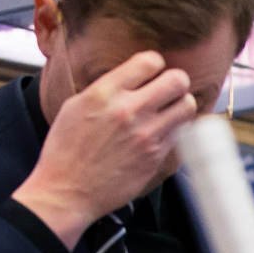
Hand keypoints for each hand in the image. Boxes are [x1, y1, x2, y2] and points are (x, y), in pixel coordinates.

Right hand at [12, 51, 197, 247]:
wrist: (68, 191)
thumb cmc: (66, 151)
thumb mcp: (75, 107)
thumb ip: (106, 89)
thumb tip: (131, 78)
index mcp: (105, 93)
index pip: (149, 61)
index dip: (154, 64)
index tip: (152, 72)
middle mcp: (129, 110)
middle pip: (177, 81)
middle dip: (176, 82)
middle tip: (170, 89)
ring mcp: (146, 135)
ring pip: (187, 107)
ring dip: (181, 106)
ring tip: (170, 111)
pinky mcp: (156, 156)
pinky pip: (181, 133)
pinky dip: (175, 130)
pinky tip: (163, 132)